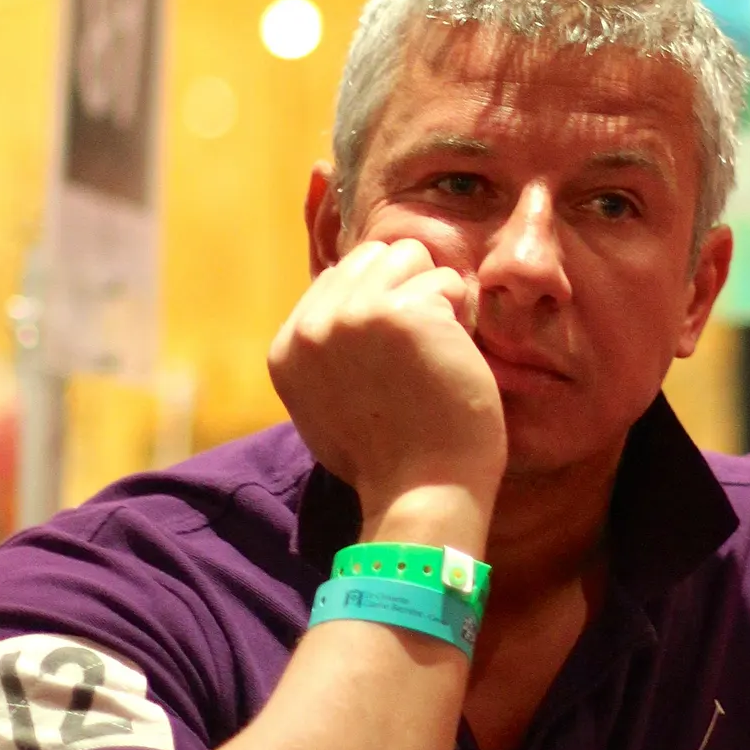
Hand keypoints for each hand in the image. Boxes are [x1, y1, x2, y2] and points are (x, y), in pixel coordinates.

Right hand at [268, 238, 506, 522]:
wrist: (422, 493)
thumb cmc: (390, 458)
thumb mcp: (326, 403)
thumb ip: (327, 350)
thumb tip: (352, 302)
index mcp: (287, 348)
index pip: (338, 278)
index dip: (379, 304)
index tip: (393, 356)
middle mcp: (313, 326)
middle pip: (373, 256)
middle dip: (405, 288)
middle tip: (419, 348)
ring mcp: (355, 315)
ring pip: (410, 256)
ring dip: (434, 296)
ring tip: (435, 351)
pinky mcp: (404, 313)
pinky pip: (448, 282)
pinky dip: (462, 316)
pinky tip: (452, 359)